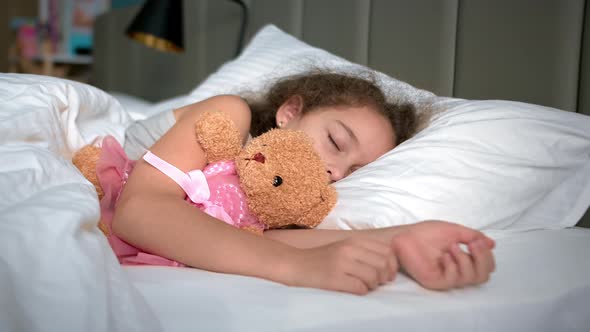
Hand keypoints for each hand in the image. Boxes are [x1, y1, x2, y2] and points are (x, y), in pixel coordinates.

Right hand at [283, 237, 397, 294]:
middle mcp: (349, 249)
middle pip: (382, 264)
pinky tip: (355, 289)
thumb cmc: (322, 259)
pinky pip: (360, 288)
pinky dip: (362, 291)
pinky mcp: (334, 278)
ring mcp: (341, 263)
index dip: (392, 264)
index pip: (386, 250)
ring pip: (373, 276)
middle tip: (378, 282)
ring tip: (365, 285)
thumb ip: (365, 251)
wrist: (296, 264)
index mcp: (354, 241)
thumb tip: (389, 263)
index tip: (388, 273)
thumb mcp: (344, 247)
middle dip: (384, 277)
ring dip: (373, 285)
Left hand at [390, 221, 495, 289]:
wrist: (405, 235)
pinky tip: (444, 255)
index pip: (486, 267)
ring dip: (465, 259)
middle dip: (482, 259)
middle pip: (483, 276)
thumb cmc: (425, 233)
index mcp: (462, 259)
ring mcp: (446, 277)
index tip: (478, 241)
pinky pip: (453, 280)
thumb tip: (492, 244)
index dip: (487, 256)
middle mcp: (456, 270)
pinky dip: (452, 266)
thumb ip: (473, 236)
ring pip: (470, 278)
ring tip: (453, 246)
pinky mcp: (434, 282)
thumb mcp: (454, 231)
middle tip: (472, 244)